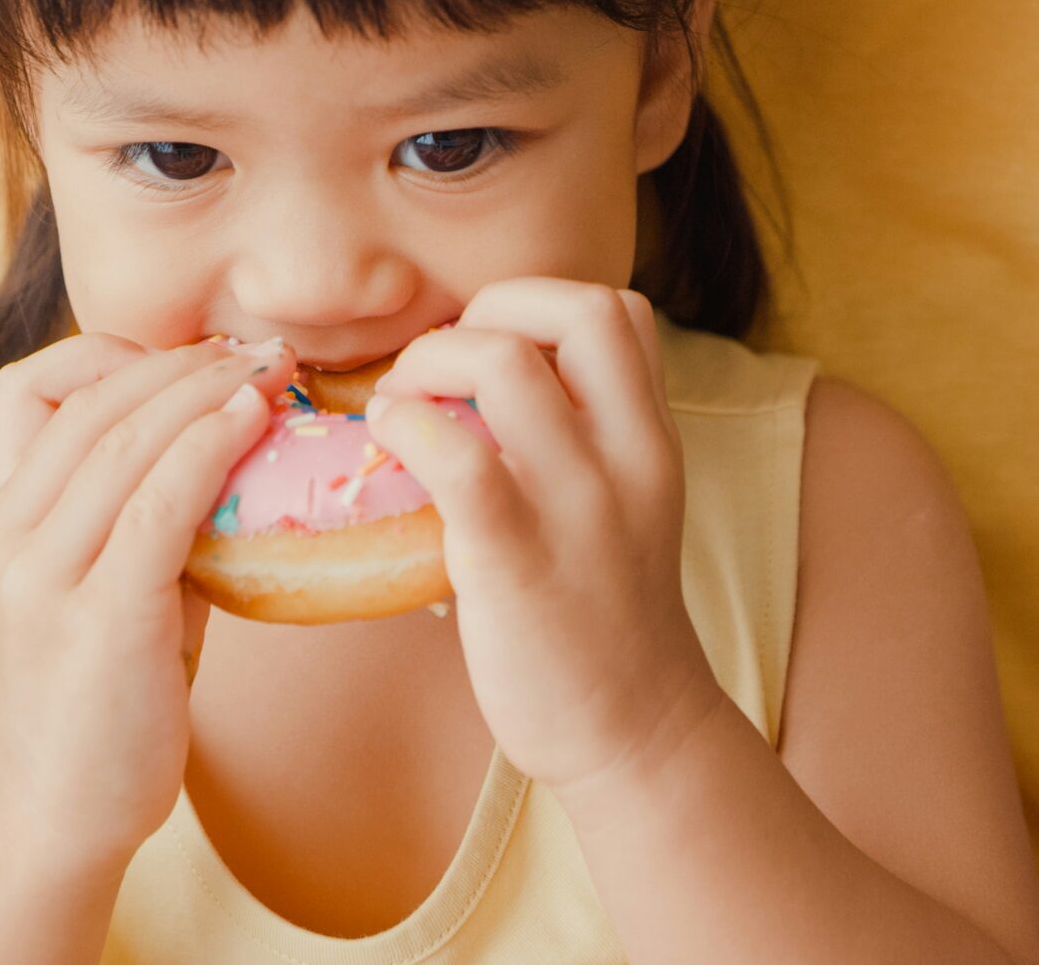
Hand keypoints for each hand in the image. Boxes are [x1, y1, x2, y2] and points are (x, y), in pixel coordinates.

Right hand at [0, 333, 293, 865]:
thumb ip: (137, 518)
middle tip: (258, 349)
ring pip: (126, 439)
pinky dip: (212, 444)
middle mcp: (3, 539)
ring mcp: (43, 577)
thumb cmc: (97, 702)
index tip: (187, 360)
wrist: (57, 815)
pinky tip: (254, 422)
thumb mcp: (102, 589)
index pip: (28, 392)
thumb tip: (227, 447)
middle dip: (181, 361)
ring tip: (270, 371)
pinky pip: (162, 500)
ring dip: (207, 389)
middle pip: (89, 403)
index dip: (109, 356)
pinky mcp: (99, 616)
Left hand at [365, 279, 726, 795]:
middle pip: (574, 306)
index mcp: (651, 441)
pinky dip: (405, 426)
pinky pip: (457, 455)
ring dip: (430, 361)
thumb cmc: (606, 621)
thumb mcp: (625, 508)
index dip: (540, 304)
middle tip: (440, 368)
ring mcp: (576, 506)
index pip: (619, 308)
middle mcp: (627, 458)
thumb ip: (582, 442)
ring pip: (504, 362)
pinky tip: (387, 443)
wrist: (634, 734)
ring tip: (403, 405)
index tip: (488, 348)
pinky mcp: (516, 559)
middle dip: (488, 309)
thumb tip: (481, 388)